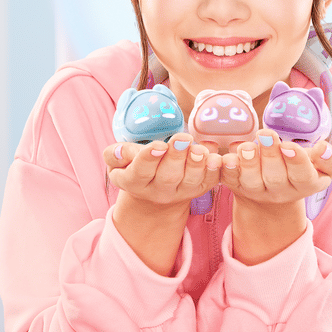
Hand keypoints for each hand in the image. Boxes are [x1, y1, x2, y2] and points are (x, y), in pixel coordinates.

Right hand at [103, 133, 220, 208]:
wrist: (154, 190)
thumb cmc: (134, 167)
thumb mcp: (118, 161)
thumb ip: (115, 155)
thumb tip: (121, 150)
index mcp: (135, 182)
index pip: (141, 171)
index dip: (149, 158)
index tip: (159, 144)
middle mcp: (158, 191)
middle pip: (168, 176)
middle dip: (177, 156)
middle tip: (183, 138)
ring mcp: (181, 192)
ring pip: (190, 181)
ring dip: (197, 164)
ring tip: (200, 149)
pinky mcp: (199, 189)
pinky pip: (209, 182)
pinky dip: (214, 171)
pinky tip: (216, 158)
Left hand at [220, 130, 331, 205]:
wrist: (275, 185)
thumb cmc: (302, 167)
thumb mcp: (322, 166)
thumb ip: (331, 159)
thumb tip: (324, 148)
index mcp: (306, 184)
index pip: (303, 176)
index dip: (296, 162)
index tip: (289, 145)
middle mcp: (281, 192)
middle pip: (275, 178)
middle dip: (270, 156)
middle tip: (265, 134)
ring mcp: (257, 191)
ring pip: (252, 181)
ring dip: (248, 163)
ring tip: (246, 146)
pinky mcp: (237, 186)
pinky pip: (230, 180)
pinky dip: (227, 169)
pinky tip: (226, 158)